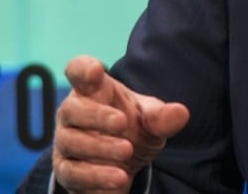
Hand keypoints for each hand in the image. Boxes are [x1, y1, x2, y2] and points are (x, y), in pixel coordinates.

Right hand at [52, 55, 189, 192]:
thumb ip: (161, 116)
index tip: (96, 70)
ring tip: (127, 152)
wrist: (123, 166)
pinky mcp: (66, 170)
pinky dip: (96, 176)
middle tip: (123, 123)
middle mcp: (73, 114)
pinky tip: (118, 178)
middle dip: (97, 116)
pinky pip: (74, 173)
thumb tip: (180, 113)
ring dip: (100, 148)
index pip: (78, 71)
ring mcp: (66, 142)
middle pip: (72, 109)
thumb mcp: (151, 121)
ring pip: (72, 142)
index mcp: (93, 91)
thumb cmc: (133, 129)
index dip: (83, 68)